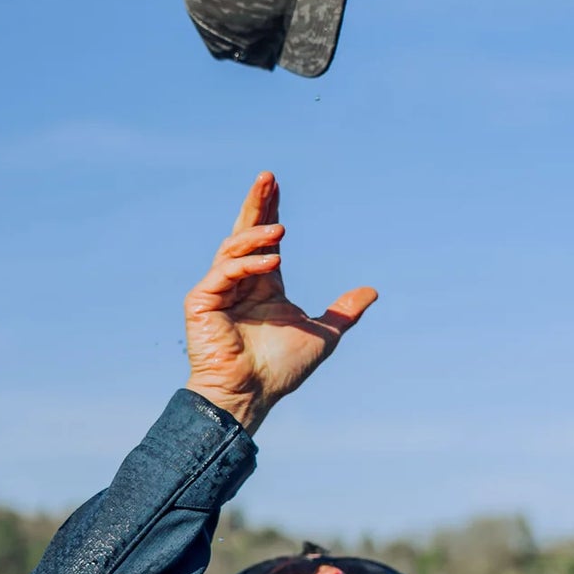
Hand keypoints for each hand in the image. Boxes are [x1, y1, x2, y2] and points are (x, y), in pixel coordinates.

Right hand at [184, 172, 377, 433]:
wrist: (250, 395)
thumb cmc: (279, 370)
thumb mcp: (322, 335)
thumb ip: (343, 312)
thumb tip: (372, 292)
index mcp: (263, 285)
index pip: (265, 239)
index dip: (270, 211)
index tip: (276, 185)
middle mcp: (239, 282)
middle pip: (245, 233)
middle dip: (256, 204)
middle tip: (267, 178)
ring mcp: (218, 290)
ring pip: (233, 249)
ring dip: (255, 235)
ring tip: (281, 230)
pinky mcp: (202, 301)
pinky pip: (223, 273)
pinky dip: (246, 264)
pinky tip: (271, 261)